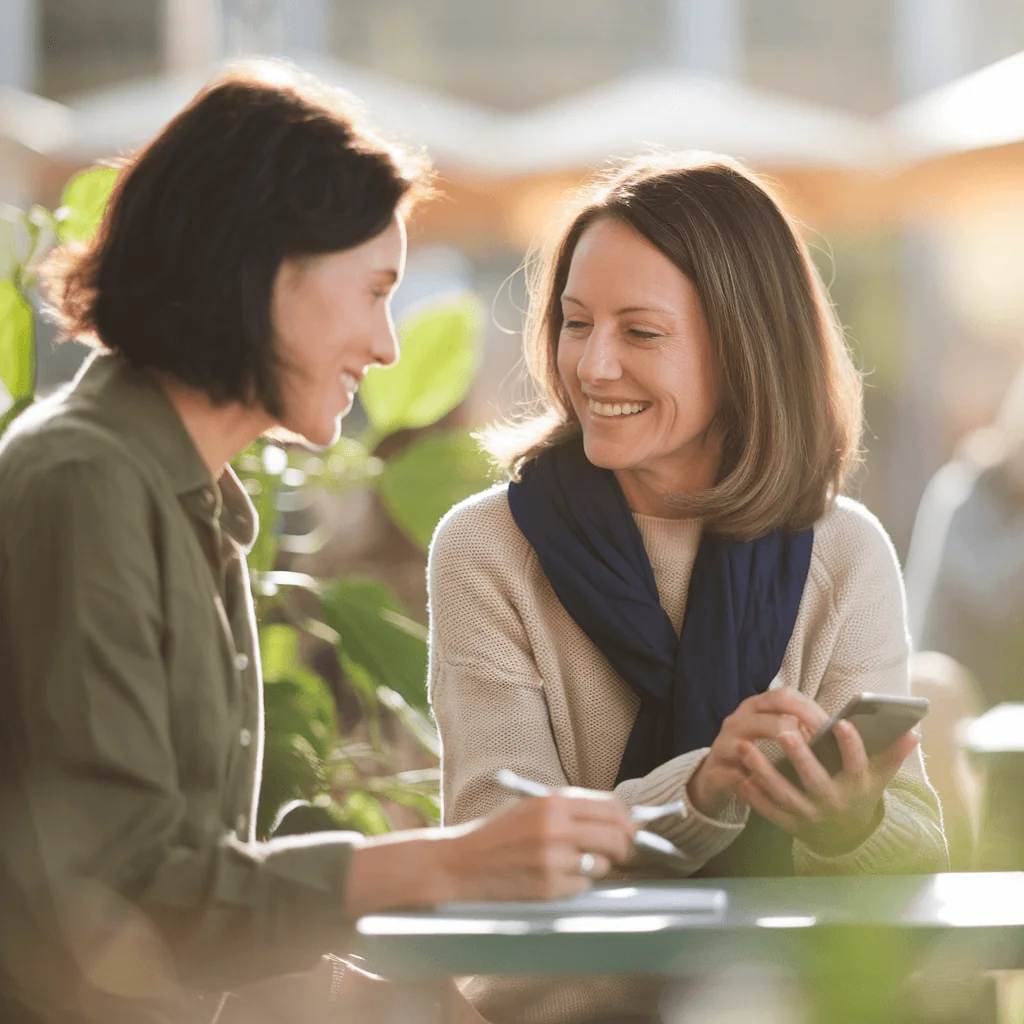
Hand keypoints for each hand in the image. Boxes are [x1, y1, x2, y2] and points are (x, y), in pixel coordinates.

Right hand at [440, 791, 637, 900]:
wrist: (461, 864)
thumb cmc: (498, 835)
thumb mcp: (532, 809)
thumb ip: (572, 811)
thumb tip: (620, 820)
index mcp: (552, 801)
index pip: (611, 807)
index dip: (628, 820)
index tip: (632, 830)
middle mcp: (555, 827)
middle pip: (616, 836)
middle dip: (625, 848)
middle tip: (621, 854)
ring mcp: (552, 859)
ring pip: (601, 865)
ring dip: (596, 868)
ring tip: (571, 864)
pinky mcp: (548, 887)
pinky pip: (582, 887)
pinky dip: (575, 885)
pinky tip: (553, 878)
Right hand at [687, 689, 828, 817]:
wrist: (715, 776)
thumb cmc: (754, 752)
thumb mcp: (773, 733)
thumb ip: (798, 728)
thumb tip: (834, 732)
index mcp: (755, 707)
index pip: (783, 696)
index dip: (810, 710)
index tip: (834, 726)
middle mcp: (738, 721)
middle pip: (769, 718)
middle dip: (798, 732)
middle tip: (820, 750)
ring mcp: (724, 746)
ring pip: (748, 747)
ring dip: (775, 760)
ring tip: (796, 771)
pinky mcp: (715, 772)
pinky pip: (735, 778)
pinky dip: (754, 786)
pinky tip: (772, 794)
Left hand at [735, 718, 920, 853]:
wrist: (848, 836)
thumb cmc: (860, 793)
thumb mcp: (878, 776)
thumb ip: (893, 753)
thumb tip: (914, 730)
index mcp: (857, 786)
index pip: (856, 764)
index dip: (851, 746)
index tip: (842, 723)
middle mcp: (834, 802)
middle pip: (815, 780)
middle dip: (800, 757)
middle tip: (784, 733)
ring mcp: (811, 815)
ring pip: (786, 795)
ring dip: (764, 772)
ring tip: (745, 748)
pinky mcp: (792, 825)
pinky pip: (772, 813)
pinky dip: (756, 799)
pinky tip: (741, 779)